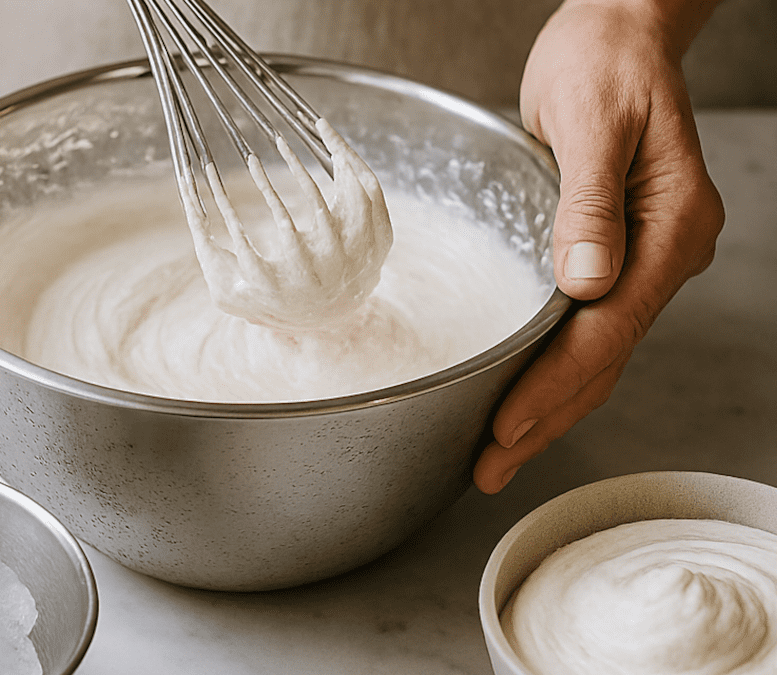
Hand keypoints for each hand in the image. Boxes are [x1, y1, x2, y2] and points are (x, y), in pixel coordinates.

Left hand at [472, 0, 725, 493]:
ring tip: (499, 453)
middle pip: (602, 360)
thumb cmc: (604, 63)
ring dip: (547, 407)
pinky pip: (586, 330)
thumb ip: (590, 204)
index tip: (505, 428)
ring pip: (595, 355)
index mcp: (668, 229)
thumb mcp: (593, 121)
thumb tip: (585, 282)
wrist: (618, 35)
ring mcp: (642, 260)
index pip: (604, 331)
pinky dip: (553, 370)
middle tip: (489, 467)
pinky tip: (524, 395)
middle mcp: (662, 255)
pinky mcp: (614, 256)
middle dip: (543, 419)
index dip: (552, 386)